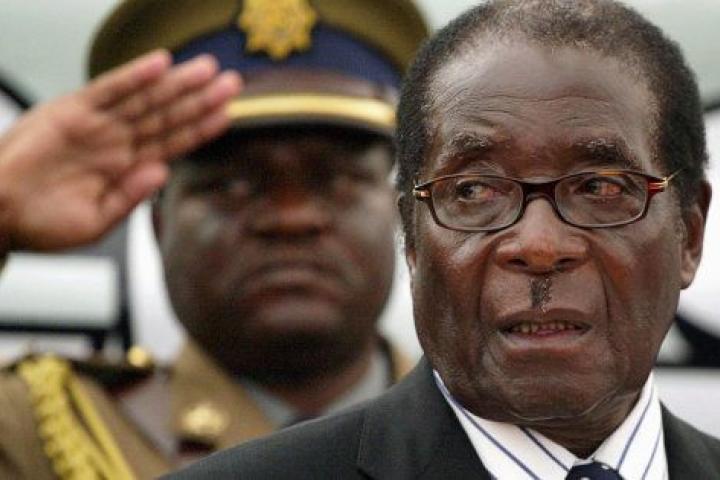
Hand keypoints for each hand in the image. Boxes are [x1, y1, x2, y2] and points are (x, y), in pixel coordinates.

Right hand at [0, 49, 240, 251]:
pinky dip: (132, 76)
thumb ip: (129, 197)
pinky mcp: (70, 112)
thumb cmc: (42, 223)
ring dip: (176, 83)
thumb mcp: (95, 222)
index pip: (173, 143)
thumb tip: (162, 172)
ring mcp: (96, 125)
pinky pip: (107, 90)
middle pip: (167, 116)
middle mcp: (117, 141)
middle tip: (233, 82)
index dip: (201, 128)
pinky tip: (159, 64)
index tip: (229, 114)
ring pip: (144, 98)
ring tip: (208, 69)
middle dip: (200, 100)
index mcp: (126, 167)